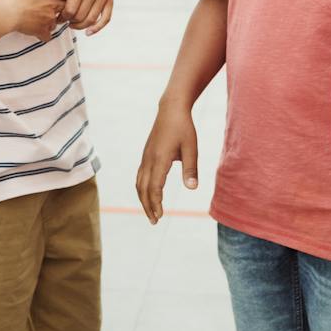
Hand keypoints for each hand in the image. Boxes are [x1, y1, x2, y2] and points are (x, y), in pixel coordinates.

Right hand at [0, 0, 69, 39]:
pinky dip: (43, 36)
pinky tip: (37, 34)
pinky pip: (48, 37)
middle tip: (49, 14)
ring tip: (40, 24)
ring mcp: (48, 20)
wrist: (7, 11)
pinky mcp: (42, 31)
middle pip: (65, 11)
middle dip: (59, 13)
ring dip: (50, 25)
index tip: (57, 2)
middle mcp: (52, 7)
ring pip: (55, 25)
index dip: (62, 0)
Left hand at [61, 0, 113, 34]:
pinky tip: (88, 32)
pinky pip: (106, 18)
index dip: (63, 17)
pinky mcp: (110, 0)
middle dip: (71, 22)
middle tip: (66, 21)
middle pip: (80, 16)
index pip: (70, 9)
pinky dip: (97, 28)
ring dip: (81, 26)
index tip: (59, 18)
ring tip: (74, 25)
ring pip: (91, 19)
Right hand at [135, 102, 198, 224]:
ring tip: (151, 212)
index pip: (154, 187)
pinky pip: (140, 176)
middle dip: (147, 206)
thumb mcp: (191, 148)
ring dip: (143, 199)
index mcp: (159, 159)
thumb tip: (191, 188)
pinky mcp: (146, 154)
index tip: (160, 216)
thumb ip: (191, 169)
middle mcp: (149, 159)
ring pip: (139, 183)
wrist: (171, 109)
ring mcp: (145, 157)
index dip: (156, 203)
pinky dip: (142, 189)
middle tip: (154, 221)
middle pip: (143, 189)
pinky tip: (148, 194)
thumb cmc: (184, 128)